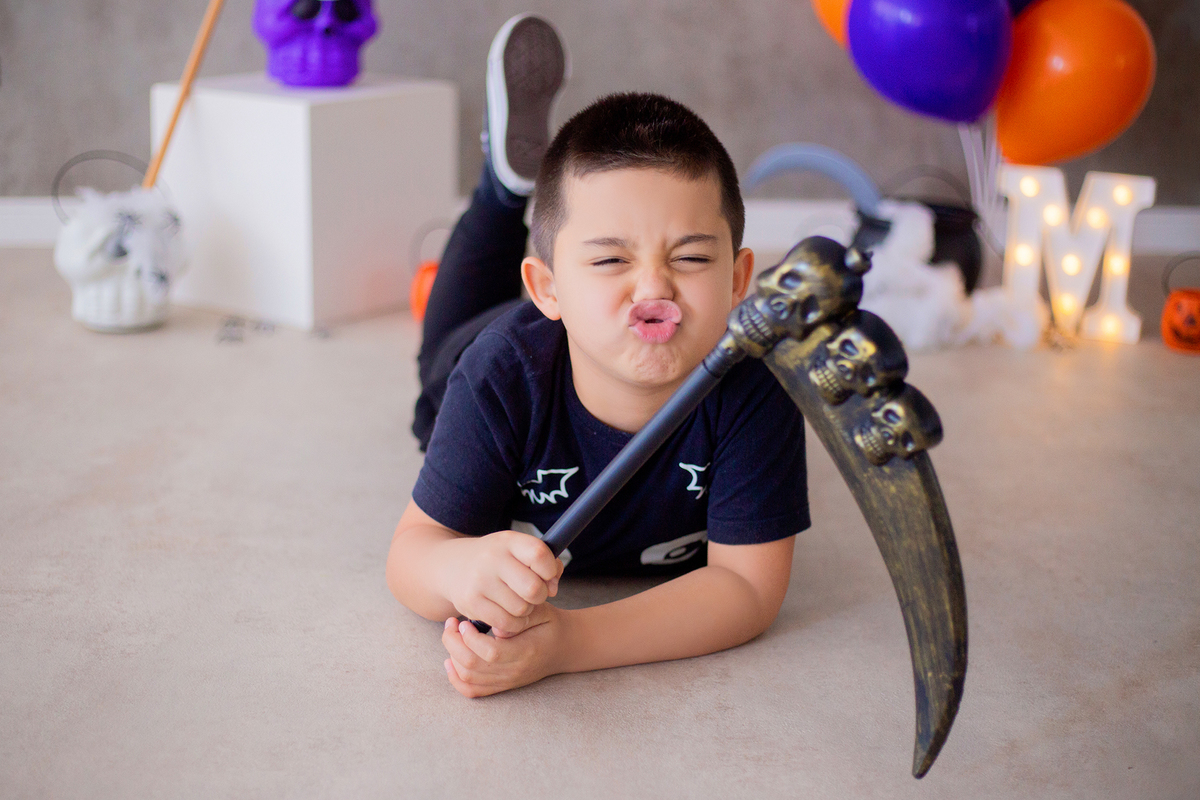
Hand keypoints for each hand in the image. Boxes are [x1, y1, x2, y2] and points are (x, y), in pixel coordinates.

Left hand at [441, 603, 566, 696]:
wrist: (564, 647)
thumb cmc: (550, 624)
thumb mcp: (541, 611)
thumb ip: (520, 615)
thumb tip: (495, 628)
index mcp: (526, 652)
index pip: (491, 653)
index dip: (471, 638)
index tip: (464, 621)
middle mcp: (514, 672)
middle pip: (473, 667)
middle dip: (453, 644)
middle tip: (451, 623)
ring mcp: (507, 682)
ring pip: (468, 679)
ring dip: (452, 656)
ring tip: (452, 635)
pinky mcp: (501, 686)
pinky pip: (472, 691)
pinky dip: (455, 678)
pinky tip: (450, 661)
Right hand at [443, 530, 562, 633]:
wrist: (451, 567)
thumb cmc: (494, 560)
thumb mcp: (516, 550)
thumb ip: (544, 562)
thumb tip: (553, 587)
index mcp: (507, 541)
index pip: (539, 554)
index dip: (550, 570)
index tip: (547, 576)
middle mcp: (492, 558)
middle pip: (533, 588)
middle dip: (539, 595)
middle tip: (532, 594)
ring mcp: (479, 581)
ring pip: (521, 609)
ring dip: (526, 610)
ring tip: (517, 601)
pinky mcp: (471, 603)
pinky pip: (506, 623)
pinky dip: (513, 623)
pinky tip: (508, 613)